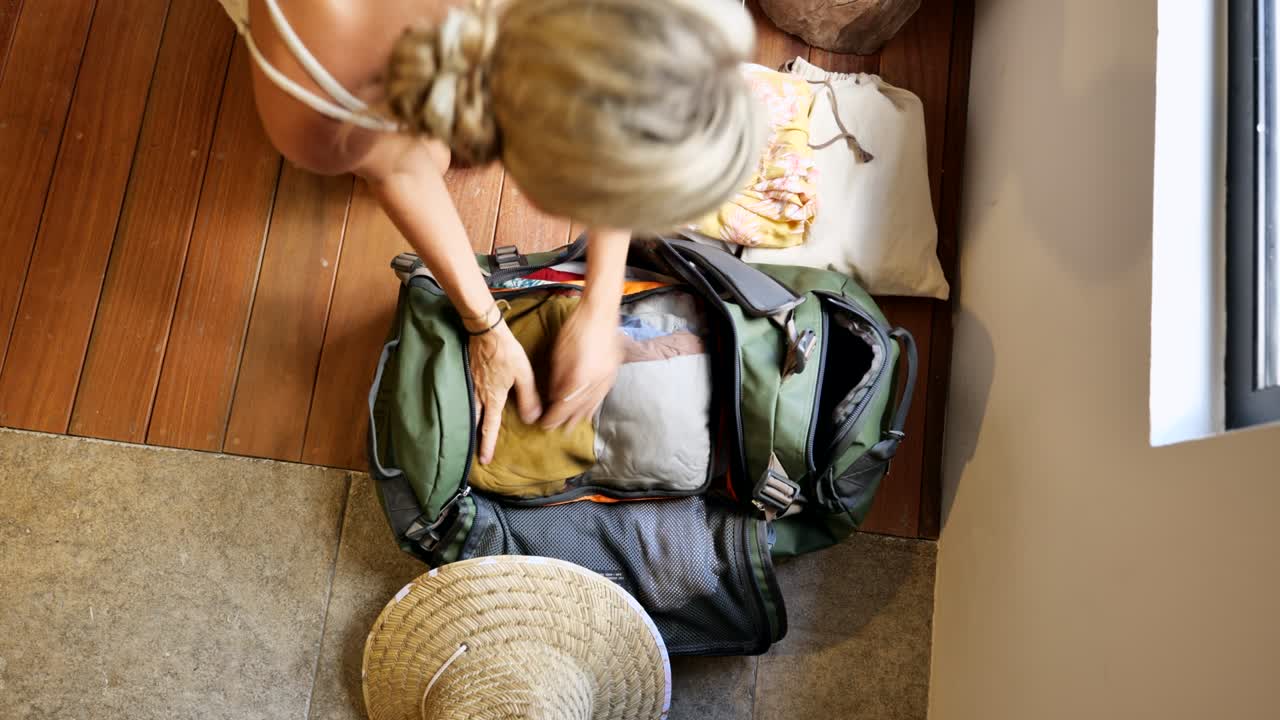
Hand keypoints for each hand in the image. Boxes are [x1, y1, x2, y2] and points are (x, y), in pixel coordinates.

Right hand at [469, 321, 540, 463]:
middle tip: (469, 454)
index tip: (484, 460)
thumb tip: (532, 418)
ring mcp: (470, 385)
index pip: (490, 427)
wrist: (485, 330)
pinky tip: (464, 409)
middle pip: (473, 422)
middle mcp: (478, 395)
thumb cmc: (506, 351)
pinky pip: (464, 397)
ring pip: (467, 411)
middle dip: (471, 439)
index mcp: (493, 397)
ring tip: (465, 436)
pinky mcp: (467, 375)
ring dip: (466, 425)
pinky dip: (463, 408)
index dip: (487, 445)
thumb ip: (528, 397)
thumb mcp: (523, 374)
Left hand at [540, 304, 622, 429]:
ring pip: (592, 405)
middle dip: (565, 421)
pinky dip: (592, 407)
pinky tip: (587, 411)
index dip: (553, 418)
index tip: (544, 425)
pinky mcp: (612, 374)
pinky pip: (601, 397)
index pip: (564, 407)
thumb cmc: (575, 330)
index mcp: (579, 379)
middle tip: (554, 430)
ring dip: (580, 417)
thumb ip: (556, 379)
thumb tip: (553, 396)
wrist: (600, 314)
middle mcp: (595, 384)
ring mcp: (606, 380)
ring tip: (570, 426)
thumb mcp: (558, 355)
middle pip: (578, 410)